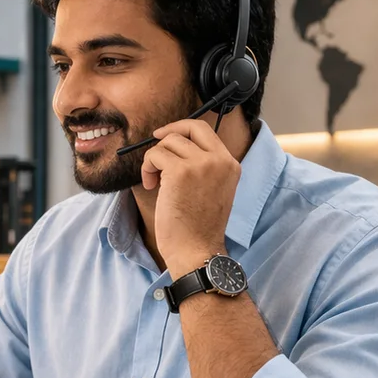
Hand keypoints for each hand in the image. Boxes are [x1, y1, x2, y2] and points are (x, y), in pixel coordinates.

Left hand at [140, 118, 238, 274]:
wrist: (196, 249)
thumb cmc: (198, 227)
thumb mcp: (212, 190)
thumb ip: (203, 167)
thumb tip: (174, 146)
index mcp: (230, 164)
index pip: (205, 130)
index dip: (182, 128)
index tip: (165, 136)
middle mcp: (219, 160)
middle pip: (187, 128)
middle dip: (166, 135)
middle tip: (153, 152)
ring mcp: (201, 164)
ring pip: (167, 143)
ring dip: (153, 160)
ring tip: (154, 182)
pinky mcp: (180, 171)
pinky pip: (154, 155)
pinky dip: (147, 168)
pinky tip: (151, 186)